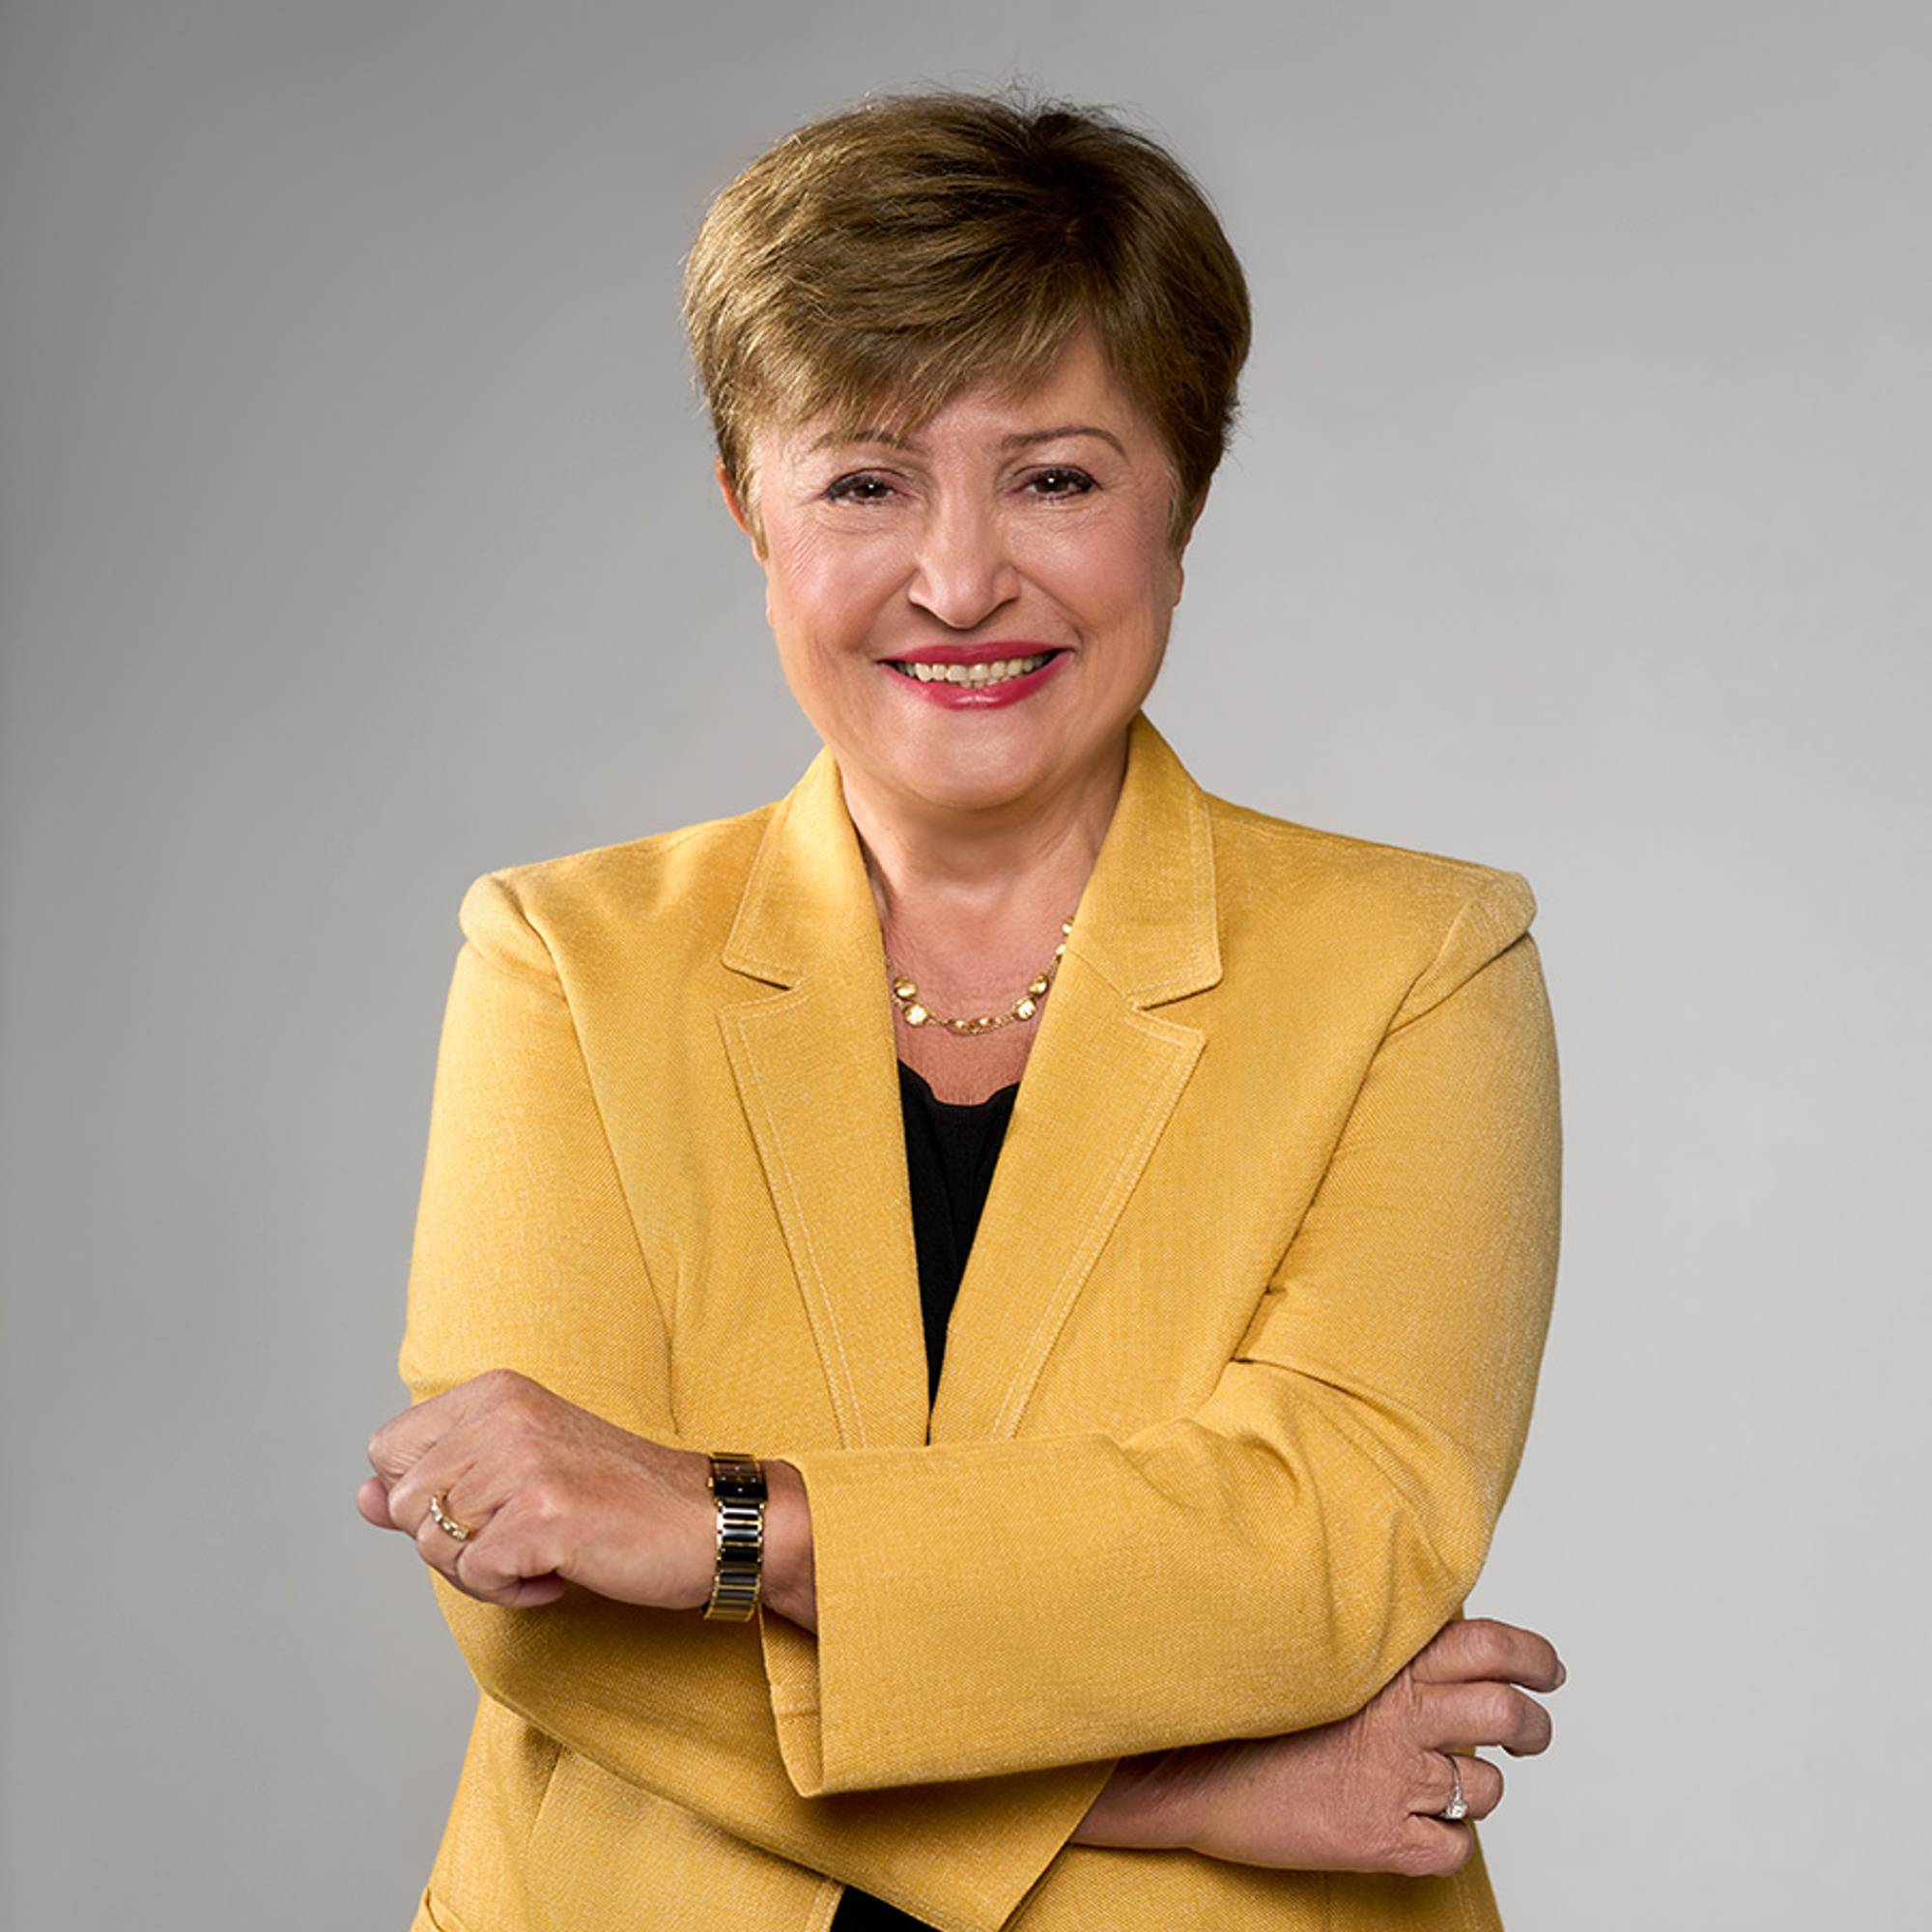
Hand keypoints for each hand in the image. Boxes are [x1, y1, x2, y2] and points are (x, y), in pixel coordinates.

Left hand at [359, 1368, 716, 1610]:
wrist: (708, 1520)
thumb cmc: (616, 1499)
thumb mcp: (518, 1472)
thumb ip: (437, 1480)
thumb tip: (357, 1497)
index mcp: (494, 1392)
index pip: (386, 1453)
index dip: (426, 1499)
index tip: (491, 1505)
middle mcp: (503, 1414)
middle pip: (401, 1508)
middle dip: (451, 1544)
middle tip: (520, 1537)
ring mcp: (523, 1462)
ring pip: (433, 1548)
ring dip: (484, 1572)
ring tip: (544, 1552)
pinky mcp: (543, 1515)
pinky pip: (476, 1577)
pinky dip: (513, 1593)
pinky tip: (559, 1572)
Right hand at [1076, 1616, 1563, 1876]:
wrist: (1187, 1769)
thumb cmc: (1244, 1706)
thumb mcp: (1315, 1651)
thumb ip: (1375, 1644)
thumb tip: (1429, 1632)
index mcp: (1389, 1664)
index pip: (1492, 1646)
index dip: (1533, 1658)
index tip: (1548, 1670)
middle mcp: (1402, 1718)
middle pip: (1509, 1717)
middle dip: (1532, 1726)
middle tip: (1529, 1729)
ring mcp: (1395, 1782)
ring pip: (1487, 1788)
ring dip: (1477, 1787)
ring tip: (1449, 1782)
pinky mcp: (1383, 1841)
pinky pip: (1454, 1847)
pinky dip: (1445, 1840)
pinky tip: (1417, 1825)